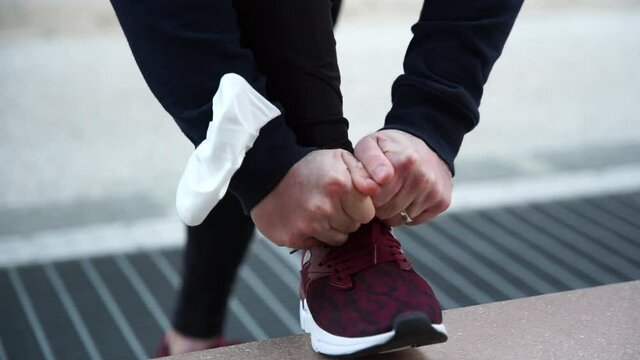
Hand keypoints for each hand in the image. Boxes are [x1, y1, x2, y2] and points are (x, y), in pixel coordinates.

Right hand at [250, 149, 378, 248]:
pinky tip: (305, 219)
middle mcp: (325, 207)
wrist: (266, 175)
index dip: (358, 206)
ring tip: (317, 210)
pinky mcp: (295, 238)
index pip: (368, 213)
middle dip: (346, 216)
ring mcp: (309, 225)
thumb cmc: (307, 167)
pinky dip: (314, 235)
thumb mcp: (338, 158)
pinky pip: (318, 244)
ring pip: (339, 238)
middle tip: (329, 202)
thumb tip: (379, 188)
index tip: (346, 198)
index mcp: (340, 185)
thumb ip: (365, 171)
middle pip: (354, 227)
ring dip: (332, 227)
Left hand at [354, 129, 451, 226]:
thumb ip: (364, 165)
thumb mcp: (370, 145)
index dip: (367, 194)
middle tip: (380, 189)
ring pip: (399, 219)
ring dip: (391, 210)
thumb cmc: (392, 148)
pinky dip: (406, 213)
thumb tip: (369, 188)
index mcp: (404, 162)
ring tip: (393, 192)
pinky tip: (407, 197)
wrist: (427, 143)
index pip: (375, 197)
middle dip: (378, 204)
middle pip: (386, 210)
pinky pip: (413, 221)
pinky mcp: (442, 202)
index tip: (370, 184)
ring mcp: (434, 191)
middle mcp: (423, 178)